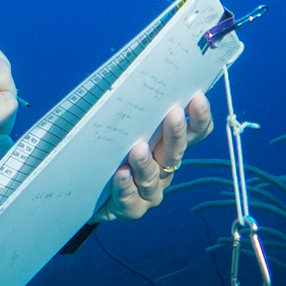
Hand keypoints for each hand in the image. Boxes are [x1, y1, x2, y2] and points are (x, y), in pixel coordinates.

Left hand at [92, 92, 213, 222]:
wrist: (86, 189)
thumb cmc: (107, 150)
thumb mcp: (121, 127)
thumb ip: (132, 110)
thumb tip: (131, 76)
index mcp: (167, 146)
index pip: (194, 133)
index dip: (199, 118)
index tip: (197, 98)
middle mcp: (164, 169)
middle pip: (175, 152)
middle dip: (175, 133)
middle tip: (173, 115)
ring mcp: (149, 191)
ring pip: (152, 178)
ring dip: (146, 163)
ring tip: (137, 149)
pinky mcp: (131, 209)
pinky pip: (130, 199)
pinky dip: (125, 186)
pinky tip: (120, 174)